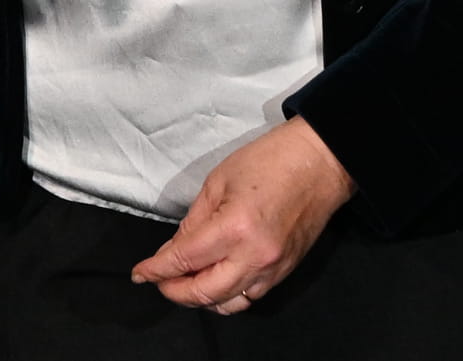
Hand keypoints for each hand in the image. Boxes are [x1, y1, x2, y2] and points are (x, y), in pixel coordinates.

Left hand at [131, 117, 353, 313]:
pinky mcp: (285, 271)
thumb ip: (194, 220)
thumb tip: (176, 249)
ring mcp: (272, 268)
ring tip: (185, 282)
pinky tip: (216, 280)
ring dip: (200, 297)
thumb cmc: (273, 159)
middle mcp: (254, 255)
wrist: (322, 160)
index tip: (140, 273)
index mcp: (234, 227)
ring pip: (227, 303)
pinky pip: (250, 297)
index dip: (156, 270)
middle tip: (159, 280)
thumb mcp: (219, 180)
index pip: (183, 260)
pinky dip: (227, 296)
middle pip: (203, 292)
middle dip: (173, 291)